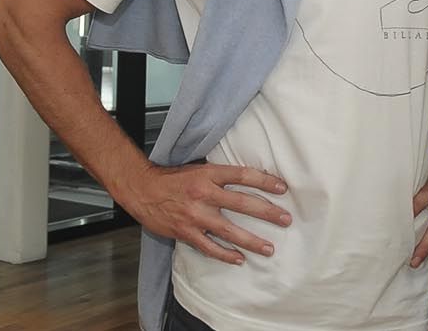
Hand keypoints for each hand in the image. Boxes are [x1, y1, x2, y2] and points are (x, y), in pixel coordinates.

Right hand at [119, 162, 290, 264]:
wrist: (142, 190)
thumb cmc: (172, 179)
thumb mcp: (198, 168)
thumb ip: (220, 175)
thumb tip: (248, 179)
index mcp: (208, 174)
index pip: (243, 175)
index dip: (265, 181)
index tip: (283, 188)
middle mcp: (204, 194)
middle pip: (242, 203)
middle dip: (267, 212)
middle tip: (285, 219)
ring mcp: (195, 215)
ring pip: (229, 230)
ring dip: (252, 241)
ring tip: (269, 248)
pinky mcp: (186, 232)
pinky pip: (209, 247)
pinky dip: (225, 255)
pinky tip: (239, 259)